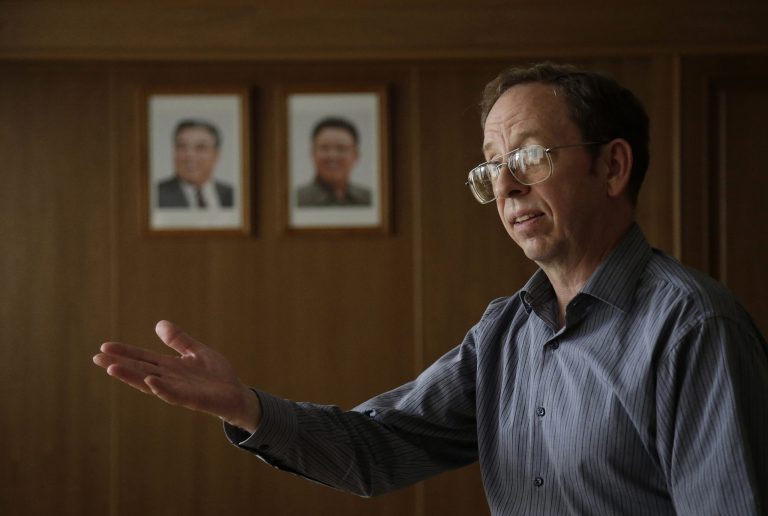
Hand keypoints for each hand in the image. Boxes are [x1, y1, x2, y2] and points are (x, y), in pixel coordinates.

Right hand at [92, 320, 261, 432]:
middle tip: (97, 358)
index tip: (104, 347)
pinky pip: (174, 395)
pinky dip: (161, 389)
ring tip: (112, 369)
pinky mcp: (192, 399)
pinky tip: (150, 381)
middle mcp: (169, 379)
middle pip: (140, 370)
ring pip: (150, 383)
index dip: (125, 352)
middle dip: (119, 364)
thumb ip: (179, 340)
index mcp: (170, 367)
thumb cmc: (215, 375)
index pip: (142, 358)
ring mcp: (179, 390)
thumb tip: (159, 323)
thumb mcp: (196, 351)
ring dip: (132, 377)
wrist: (235, 394)